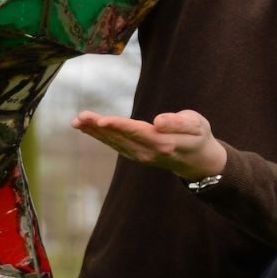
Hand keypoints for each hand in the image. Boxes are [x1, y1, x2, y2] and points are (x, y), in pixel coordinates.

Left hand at [72, 110, 226, 180]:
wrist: (199, 159)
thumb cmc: (198, 136)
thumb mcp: (196, 125)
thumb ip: (178, 123)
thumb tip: (158, 122)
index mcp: (163, 143)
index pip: (136, 132)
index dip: (118, 125)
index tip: (100, 120)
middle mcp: (148, 152)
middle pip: (120, 138)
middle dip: (98, 127)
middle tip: (79, 118)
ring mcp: (140, 156)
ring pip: (114, 142)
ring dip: (95, 132)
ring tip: (77, 121)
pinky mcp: (136, 155)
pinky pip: (115, 144)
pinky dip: (100, 136)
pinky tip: (88, 127)